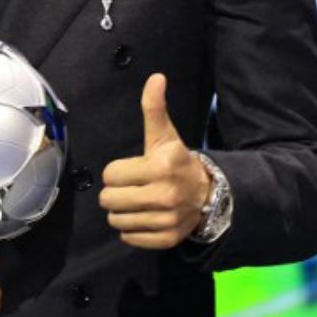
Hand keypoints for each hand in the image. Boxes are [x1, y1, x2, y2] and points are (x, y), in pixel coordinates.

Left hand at [98, 73, 211, 249]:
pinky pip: (129, 238)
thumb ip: (154, 108)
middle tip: (130, 187)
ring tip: (136, 202)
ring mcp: (167, 219)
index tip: (132, 170)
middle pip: (109, 199)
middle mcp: (165, 194)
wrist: (208, 194)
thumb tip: (156, 77)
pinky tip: (144, 217)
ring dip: (120, 212)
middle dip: (114, 193)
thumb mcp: (164, 135)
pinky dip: (131, 230)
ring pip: (116, 220)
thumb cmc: (176, 161)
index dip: (116, 171)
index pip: (110, 174)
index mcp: (160, 166)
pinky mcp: (167, 239)